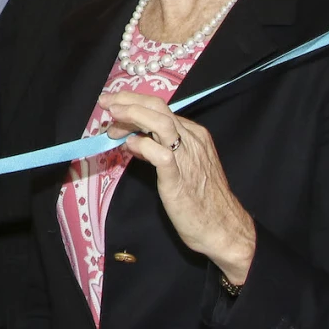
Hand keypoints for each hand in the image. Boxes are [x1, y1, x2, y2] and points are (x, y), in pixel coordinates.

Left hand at [98, 91, 256, 283]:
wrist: (223, 228)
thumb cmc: (201, 199)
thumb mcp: (180, 166)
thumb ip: (158, 150)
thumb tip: (133, 140)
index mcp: (193, 135)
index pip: (161, 110)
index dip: (134, 105)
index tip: (114, 108)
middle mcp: (192, 140)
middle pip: (159, 109)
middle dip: (129, 101)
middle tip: (106, 102)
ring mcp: (187, 158)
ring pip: (161, 123)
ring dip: (133, 115)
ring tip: (112, 115)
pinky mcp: (179, 179)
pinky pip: (161, 154)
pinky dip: (142, 145)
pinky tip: (129, 146)